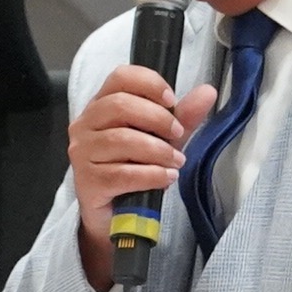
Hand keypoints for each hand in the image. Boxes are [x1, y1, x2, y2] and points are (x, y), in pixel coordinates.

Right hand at [69, 66, 219, 289]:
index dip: (149, 83)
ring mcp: (82, 153)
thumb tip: (208, 91)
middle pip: (119, 105)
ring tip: (176, 161)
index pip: (120, 77)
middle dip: (157, 119)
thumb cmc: (134, 168)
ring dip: (158, 151)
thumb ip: (183, 116)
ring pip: (122, 140)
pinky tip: (166, 178)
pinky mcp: (88, 182)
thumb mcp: (162, 138)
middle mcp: (85, 124)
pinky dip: (151, 175)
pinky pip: (122, 174)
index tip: (172, 101)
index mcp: (101, 105)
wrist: (114, 215)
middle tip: (178, 135)